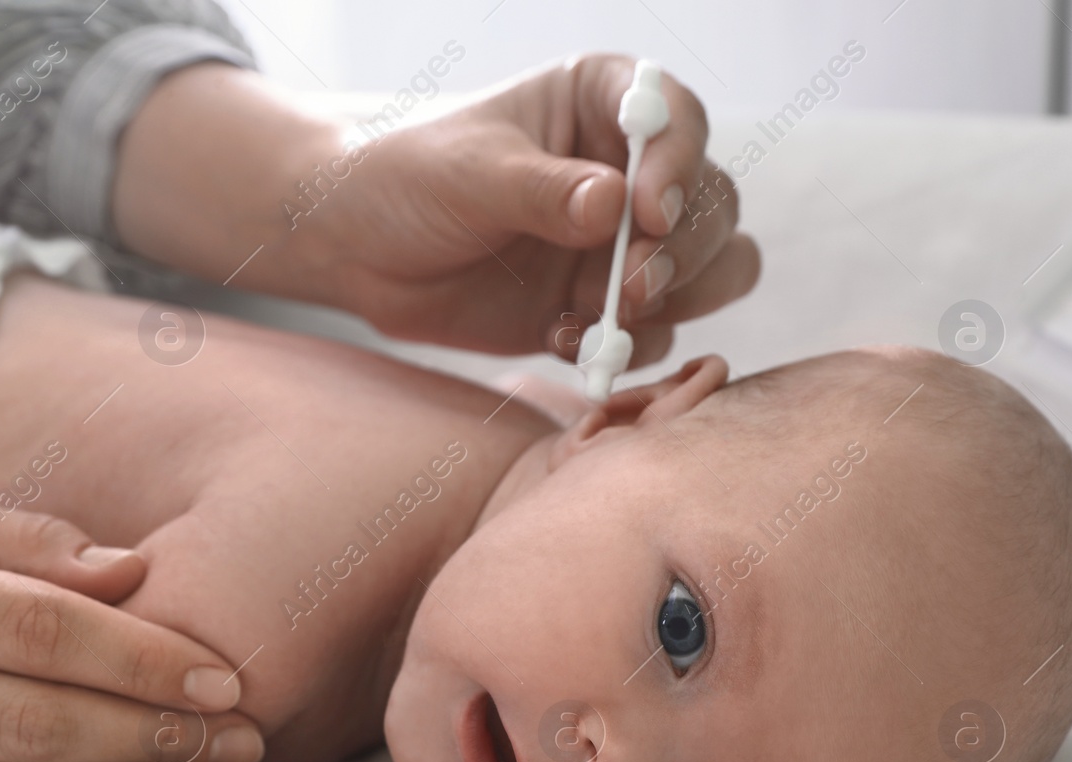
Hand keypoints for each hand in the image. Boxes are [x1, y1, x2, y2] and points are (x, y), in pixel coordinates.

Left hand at [316, 55, 759, 358]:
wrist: (358, 248)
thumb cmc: (406, 177)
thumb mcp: (465, 173)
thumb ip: (538, 190)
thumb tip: (612, 205)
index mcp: (603, 104)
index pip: (677, 121)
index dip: (679, 166)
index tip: (650, 213)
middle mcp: (631, 172)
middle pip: (713, 207)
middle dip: (685, 252)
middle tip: (633, 288)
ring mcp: (622, 244)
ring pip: (710, 272)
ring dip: (675, 303)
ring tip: (604, 322)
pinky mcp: (603, 308)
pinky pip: (656, 334)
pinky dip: (627, 347)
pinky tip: (563, 340)